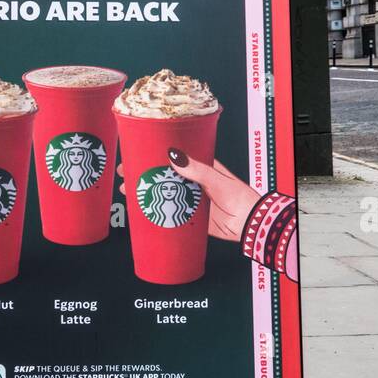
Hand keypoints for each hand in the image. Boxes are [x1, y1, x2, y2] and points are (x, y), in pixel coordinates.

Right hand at [117, 152, 258, 243]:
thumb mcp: (217, 180)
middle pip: (165, 176)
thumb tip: (174, 156)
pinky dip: (158, 213)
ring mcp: (192, 200)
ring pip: (165, 194)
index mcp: (201, 168)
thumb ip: (196, 170)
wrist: (251, 225)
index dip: (155, 155)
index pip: (174, 157)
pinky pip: (171, 214)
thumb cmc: (240, 197)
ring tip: (129, 192)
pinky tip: (143, 212)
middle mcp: (194, 183)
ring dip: (148, 193)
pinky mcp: (192, 219)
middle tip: (126, 173)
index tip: (137, 153)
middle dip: (145, 174)